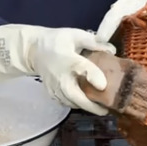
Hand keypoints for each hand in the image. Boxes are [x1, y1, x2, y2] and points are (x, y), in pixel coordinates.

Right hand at [0, 24, 116, 115]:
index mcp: (69, 59)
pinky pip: (66, 103)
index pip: (82, 69)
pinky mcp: (52, 93)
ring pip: (72, 103)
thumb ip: (93, 42)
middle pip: (76, 96)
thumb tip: (112, 50)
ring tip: (99, 107)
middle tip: (106, 110)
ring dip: (85, 107)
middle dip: (91, 106)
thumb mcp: (75, 35)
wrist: (34, 50)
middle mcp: (61, 76)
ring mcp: (55, 87)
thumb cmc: (57, 41)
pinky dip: (76, 105)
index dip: (94, 77)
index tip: (103, 85)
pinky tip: (85, 103)